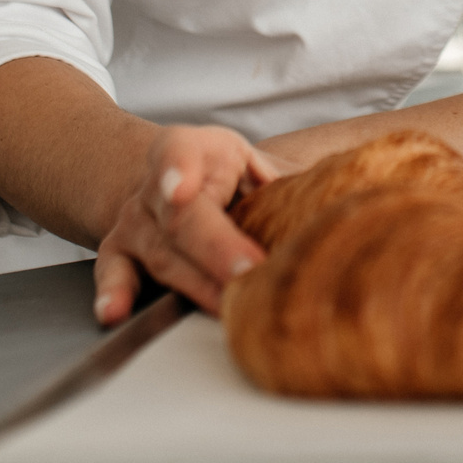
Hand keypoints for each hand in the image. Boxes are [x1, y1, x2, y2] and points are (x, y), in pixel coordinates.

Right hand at [93, 125, 293, 322]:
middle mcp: (156, 188)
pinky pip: (114, 272)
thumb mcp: (251, 159)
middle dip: (215, 249)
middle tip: (248, 271)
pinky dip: (114, 293)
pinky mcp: (120, 252)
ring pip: (162, 255)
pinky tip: (115, 312)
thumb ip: (284, 180)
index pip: (181, 153)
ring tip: (223, 306)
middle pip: (183, 220)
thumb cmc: (220, 171)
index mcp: (192, 150)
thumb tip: (348, 198)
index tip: (184, 189)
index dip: (180, 170)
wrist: (163, 179)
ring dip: (193, 284)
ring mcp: (135, 222)